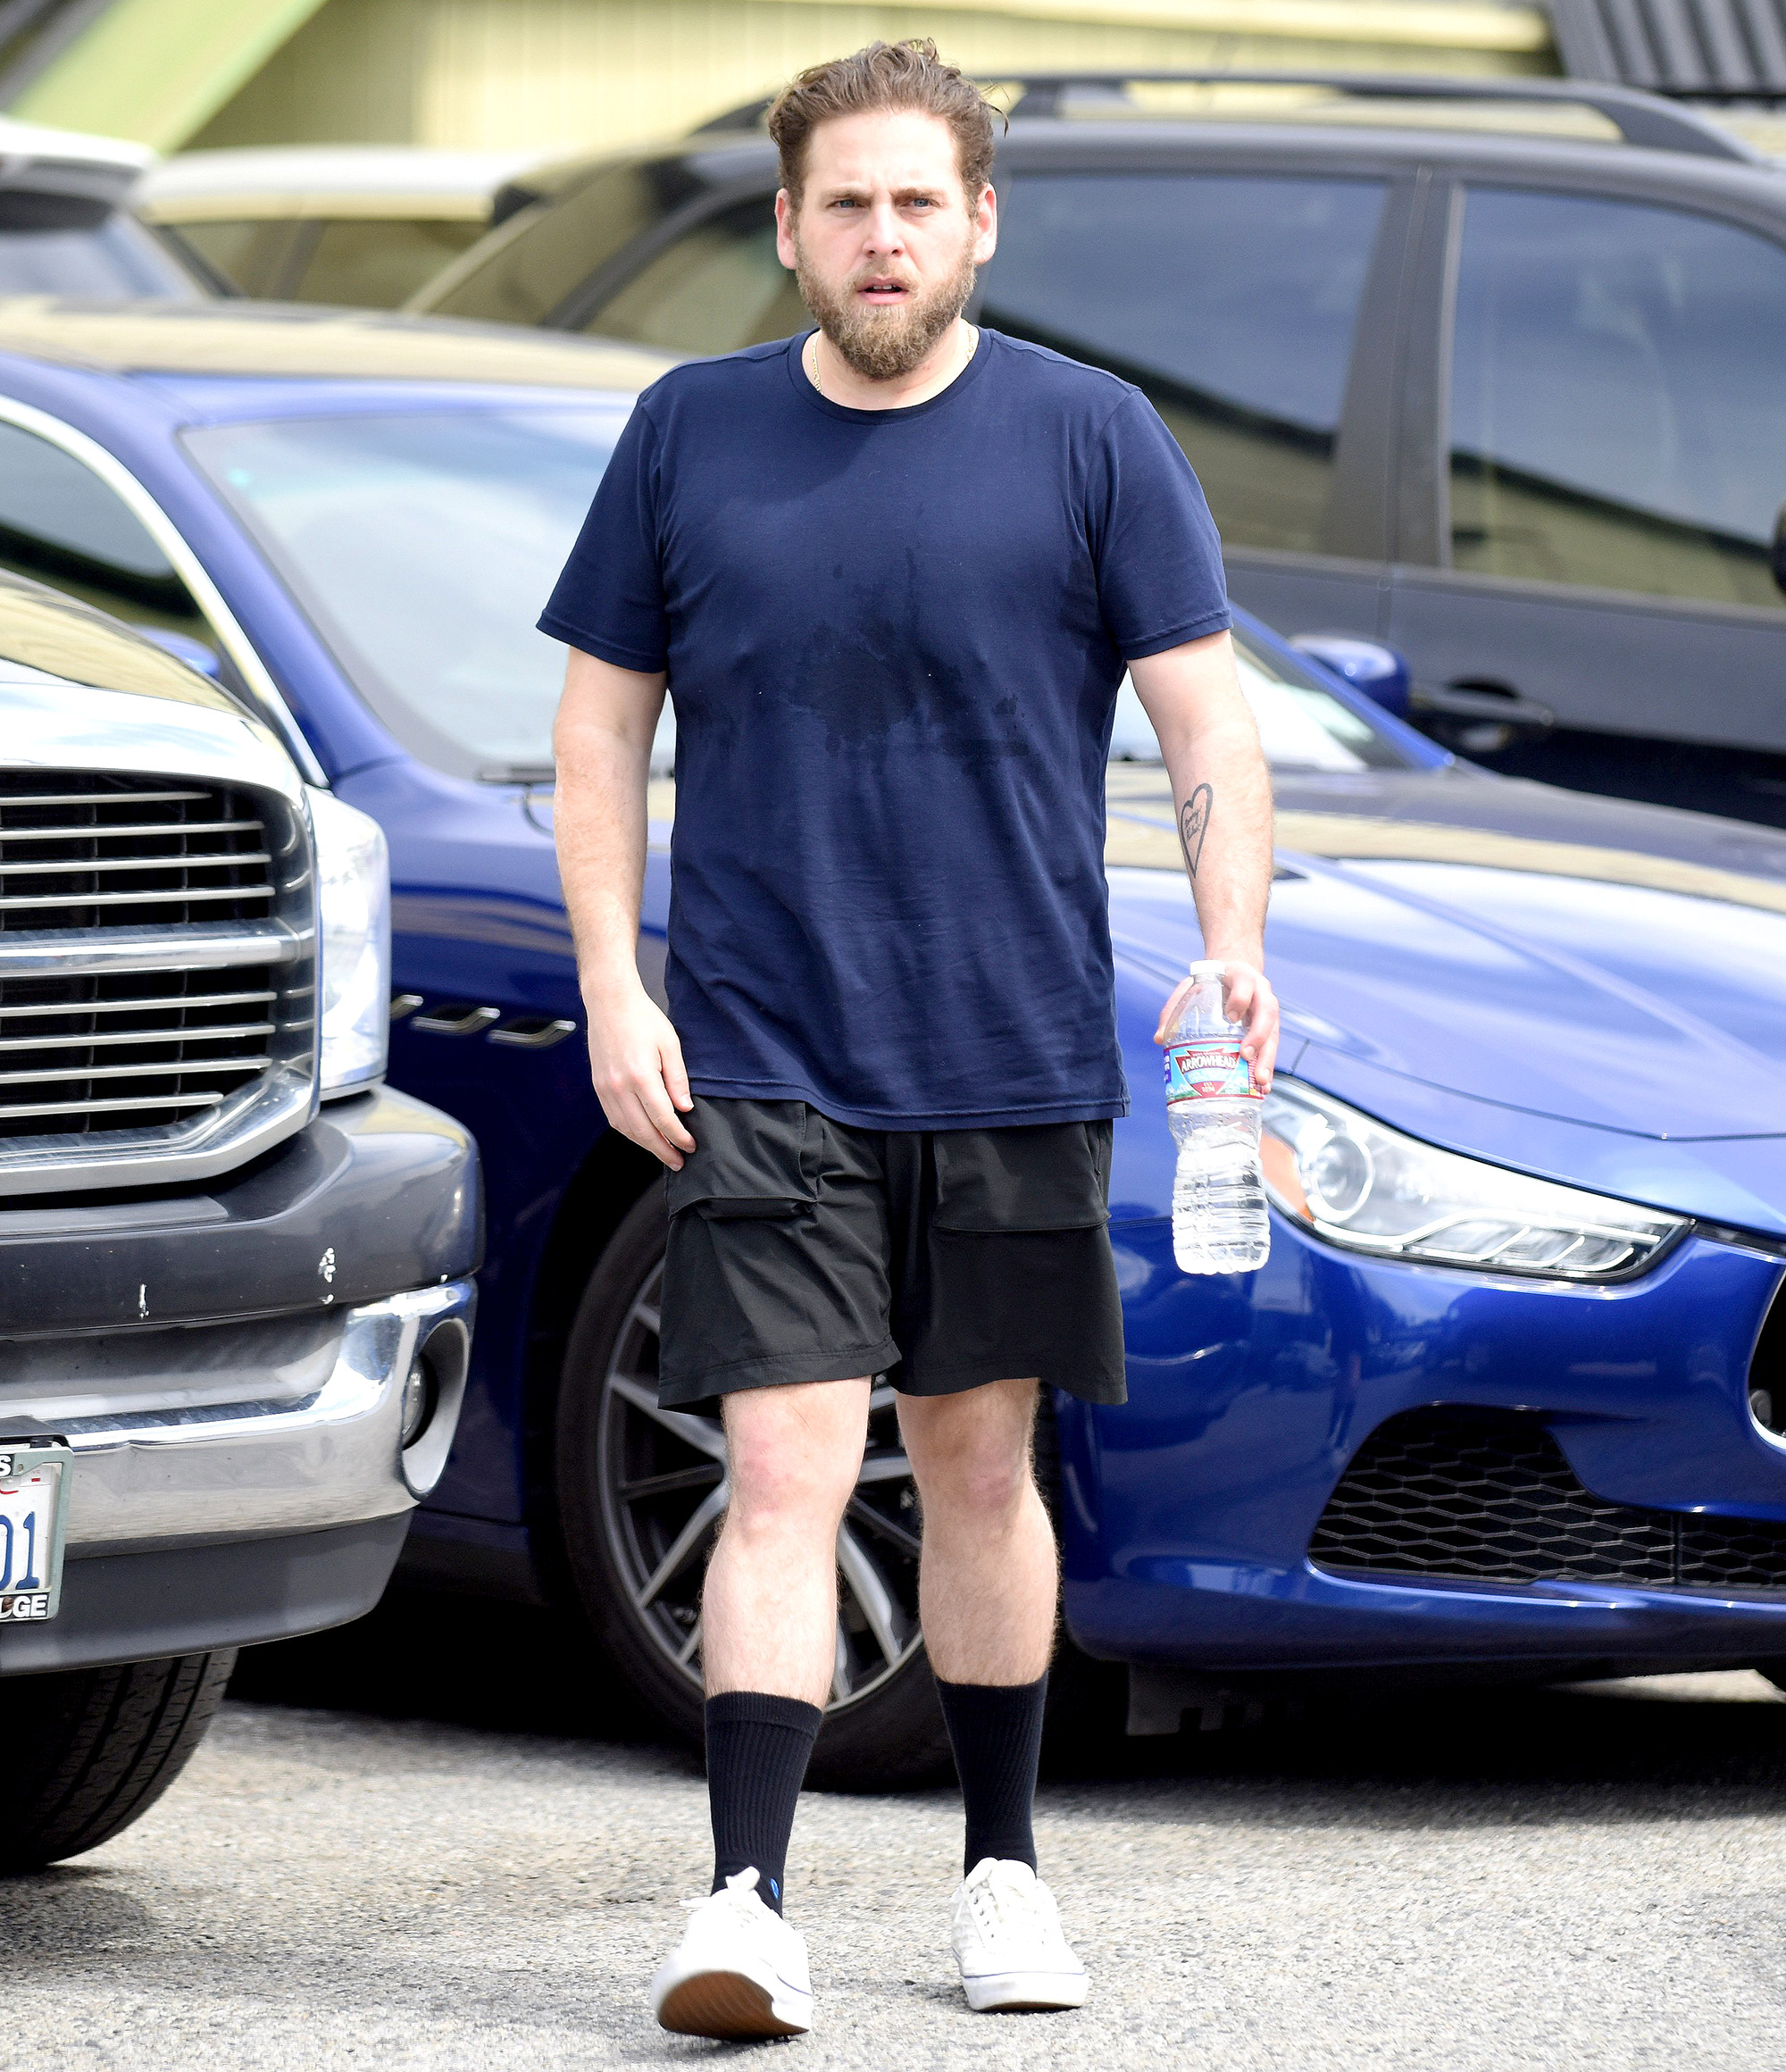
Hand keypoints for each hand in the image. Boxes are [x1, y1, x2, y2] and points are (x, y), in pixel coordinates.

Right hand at [584, 982, 696, 1167]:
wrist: (609, 1003)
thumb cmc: (643, 1019)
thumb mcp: (670, 1044)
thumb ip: (678, 1079)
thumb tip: (685, 1109)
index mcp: (640, 1076)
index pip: (663, 1118)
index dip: (678, 1136)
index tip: (690, 1146)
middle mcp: (619, 1087)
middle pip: (643, 1131)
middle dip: (663, 1149)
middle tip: (678, 1162)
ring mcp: (605, 1089)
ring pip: (625, 1129)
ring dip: (645, 1145)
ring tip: (663, 1153)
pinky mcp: (598, 1087)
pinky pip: (613, 1118)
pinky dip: (629, 1132)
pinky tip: (642, 1136)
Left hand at [1154, 958, 1280, 1093]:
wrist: (1234, 972)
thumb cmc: (1212, 980)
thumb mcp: (1191, 985)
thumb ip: (1175, 1007)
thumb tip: (1159, 1038)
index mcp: (1242, 977)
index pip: (1245, 986)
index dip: (1240, 1000)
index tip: (1230, 1017)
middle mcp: (1261, 993)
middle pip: (1267, 1013)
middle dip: (1259, 1036)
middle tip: (1246, 1057)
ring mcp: (1268, 1011)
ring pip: (1274, 1034)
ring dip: (1268, 1058)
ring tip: (1261, 1082)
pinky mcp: (1271, 1027)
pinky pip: (1272, 1047)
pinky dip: (1268, 1066)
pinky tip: (1262, 1086)